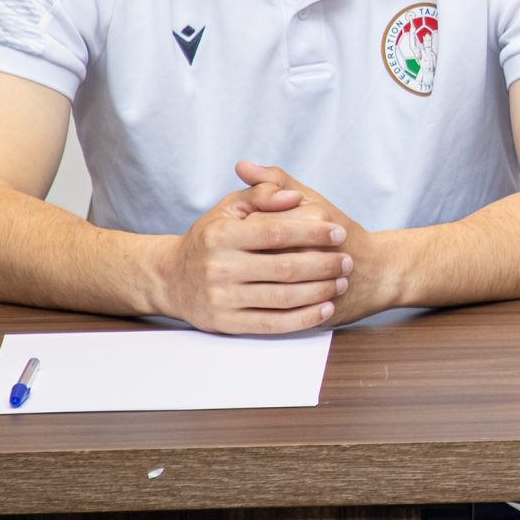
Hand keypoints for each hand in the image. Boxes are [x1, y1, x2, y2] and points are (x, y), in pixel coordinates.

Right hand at [150, 185, 348, 333]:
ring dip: (319, 291)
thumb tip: (293, 195)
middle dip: (324, 265)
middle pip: (284, 268)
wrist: (170, 279)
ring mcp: (222, 298)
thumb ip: (261, 195)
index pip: (276, 232)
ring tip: (342, 283)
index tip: (340, 232)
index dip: (312, 232)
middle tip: (348, 261)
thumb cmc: (208, 238)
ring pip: (282, 298)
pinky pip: (272, 324)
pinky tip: (325, 309)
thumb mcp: (227, 209)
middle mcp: (219, 267)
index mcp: (221, 235)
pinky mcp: (226, 324)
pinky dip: (303, 319)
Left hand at [234, 161, 403, 323]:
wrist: (379, 272)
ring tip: (251, 276)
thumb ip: (275, 182)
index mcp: (310, 217)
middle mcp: (313, 246)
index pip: (256, 222)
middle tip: (241, 258)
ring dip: (253, 281)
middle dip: (245, 258)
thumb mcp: (311, 199)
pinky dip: (266, 304)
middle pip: (257, 253)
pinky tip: (262, 296)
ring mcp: (316, 278)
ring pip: (265, 283)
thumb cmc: (341, 231)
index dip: (242, 229)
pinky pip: (279, 309)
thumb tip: (241, 165)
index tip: (241, 234)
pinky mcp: (317, 305)